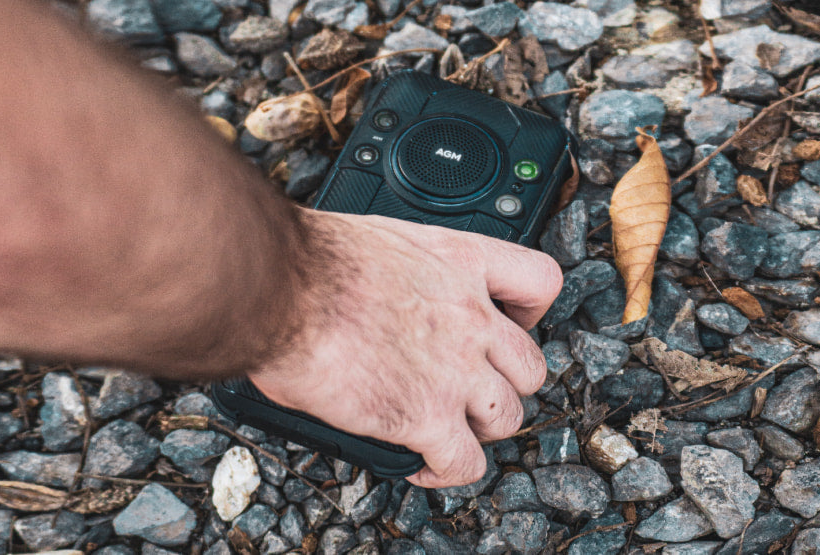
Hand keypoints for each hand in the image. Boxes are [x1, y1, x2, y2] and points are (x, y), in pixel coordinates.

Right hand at [248, 209, 562, 487]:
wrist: (279, 288)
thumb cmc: (308, 259)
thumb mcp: (379, 241)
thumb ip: (405, 271)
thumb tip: (383, 294)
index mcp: (461, 262)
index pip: (539, 282)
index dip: (531, 313)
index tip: (508, 325)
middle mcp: (471, 317)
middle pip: (530, 367)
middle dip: (503, 384)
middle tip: (468, 389)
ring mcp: (456, 370)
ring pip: (506, 418)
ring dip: (478, 430)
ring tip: (445, 430)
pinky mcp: (427, 416)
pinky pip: (464, 462)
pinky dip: (446, 471)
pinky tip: (419, 463)